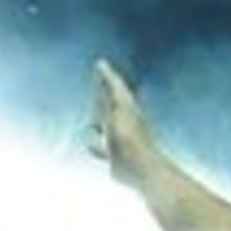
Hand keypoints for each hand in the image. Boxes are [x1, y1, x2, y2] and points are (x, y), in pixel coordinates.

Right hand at [90, 58, 157, 184]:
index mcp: (127, 109)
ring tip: (92, 123)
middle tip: (99, 93)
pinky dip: (96, 146)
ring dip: (100, 125)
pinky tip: (90, 146)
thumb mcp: (119, 106)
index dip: (107, 78)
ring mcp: (120, 141)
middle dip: (105, 102)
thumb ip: (112, 85)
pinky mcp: (116, 158)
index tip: (100, 65)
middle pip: (112, 109)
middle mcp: (125, 124)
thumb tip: (102, 62)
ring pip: (108, 130)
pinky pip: (103, 150)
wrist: (141, 168)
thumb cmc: (130, 135)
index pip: (116, 89)